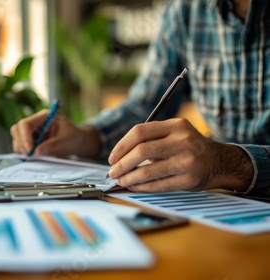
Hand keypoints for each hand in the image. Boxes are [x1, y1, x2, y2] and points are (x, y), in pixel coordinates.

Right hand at [10, 110, 99, 157]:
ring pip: (17, 138)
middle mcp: (35, 122)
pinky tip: (34, 155)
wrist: (77, 142)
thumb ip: (53, 145)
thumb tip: (37, 152)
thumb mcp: (66, 141)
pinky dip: (24, 152)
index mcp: (43, 116)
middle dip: (21, 143)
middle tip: (30, 155)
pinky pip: (20, 145)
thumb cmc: (74, 138)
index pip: (25, 124)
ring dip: (22, 148)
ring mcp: (31, 131)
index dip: (24, 137)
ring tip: (34, 156)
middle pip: (17, 129)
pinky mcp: (30, 140)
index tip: (30, 150)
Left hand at [107, 118, 252, 192]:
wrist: (219, 162)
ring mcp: (188, 161)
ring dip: (129, 178)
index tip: (112, 158)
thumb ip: (150, 140)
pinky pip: (158, 185)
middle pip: (142, 151)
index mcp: (176, 125)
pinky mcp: (190, 179)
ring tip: (120, 181)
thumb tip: (117, 157)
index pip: (140, 132)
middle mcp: (183, 140)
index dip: (121, 146)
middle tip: (112, 172)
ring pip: (148, 170)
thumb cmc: (187, 148)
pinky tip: (134, 187)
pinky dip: (142, 187)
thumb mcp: (174, 134)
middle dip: (122, 164)